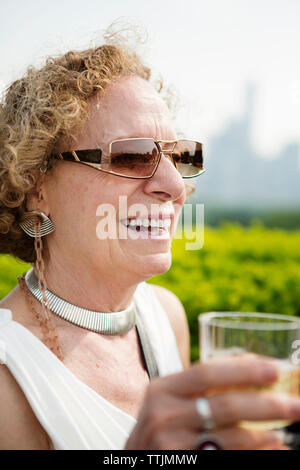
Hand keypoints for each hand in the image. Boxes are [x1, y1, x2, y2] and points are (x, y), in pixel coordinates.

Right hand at [125, 354, 299, 449]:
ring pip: (230, 438)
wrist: (135, 461)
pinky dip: (253, 453)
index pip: (206, 373)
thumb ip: (201, 386)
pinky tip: (268, 447)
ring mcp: (169, 445)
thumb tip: (254, 362)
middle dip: (267, 406)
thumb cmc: (160, 427)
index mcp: (162, 389)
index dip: (243, 370)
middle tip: (296, 406)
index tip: (275, 370)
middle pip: (224, 406)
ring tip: (284, 432)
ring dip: (263, 436)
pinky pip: (224, 458)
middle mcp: (162, 415)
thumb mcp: (170, 400)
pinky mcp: (180, 465)